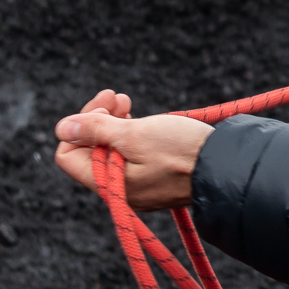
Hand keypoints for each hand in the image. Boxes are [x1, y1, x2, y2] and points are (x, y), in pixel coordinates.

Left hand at [54, 90, 212, 211]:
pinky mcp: (156, 182)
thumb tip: (61, 128)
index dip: (79, 126)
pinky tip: (145, 123)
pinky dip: (132, 138)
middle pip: (88, 152)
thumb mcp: (135, 134)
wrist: (227, 168)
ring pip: (110, 153)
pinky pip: (131, 159)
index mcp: (107, 184)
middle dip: (97, 120)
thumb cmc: (182, 151)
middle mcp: (119, 191)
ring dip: (115, 125)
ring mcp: (138, 188)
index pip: (67, 154)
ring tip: (129, 104)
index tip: (104, 106)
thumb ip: (95, 130)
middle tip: (119, 97)